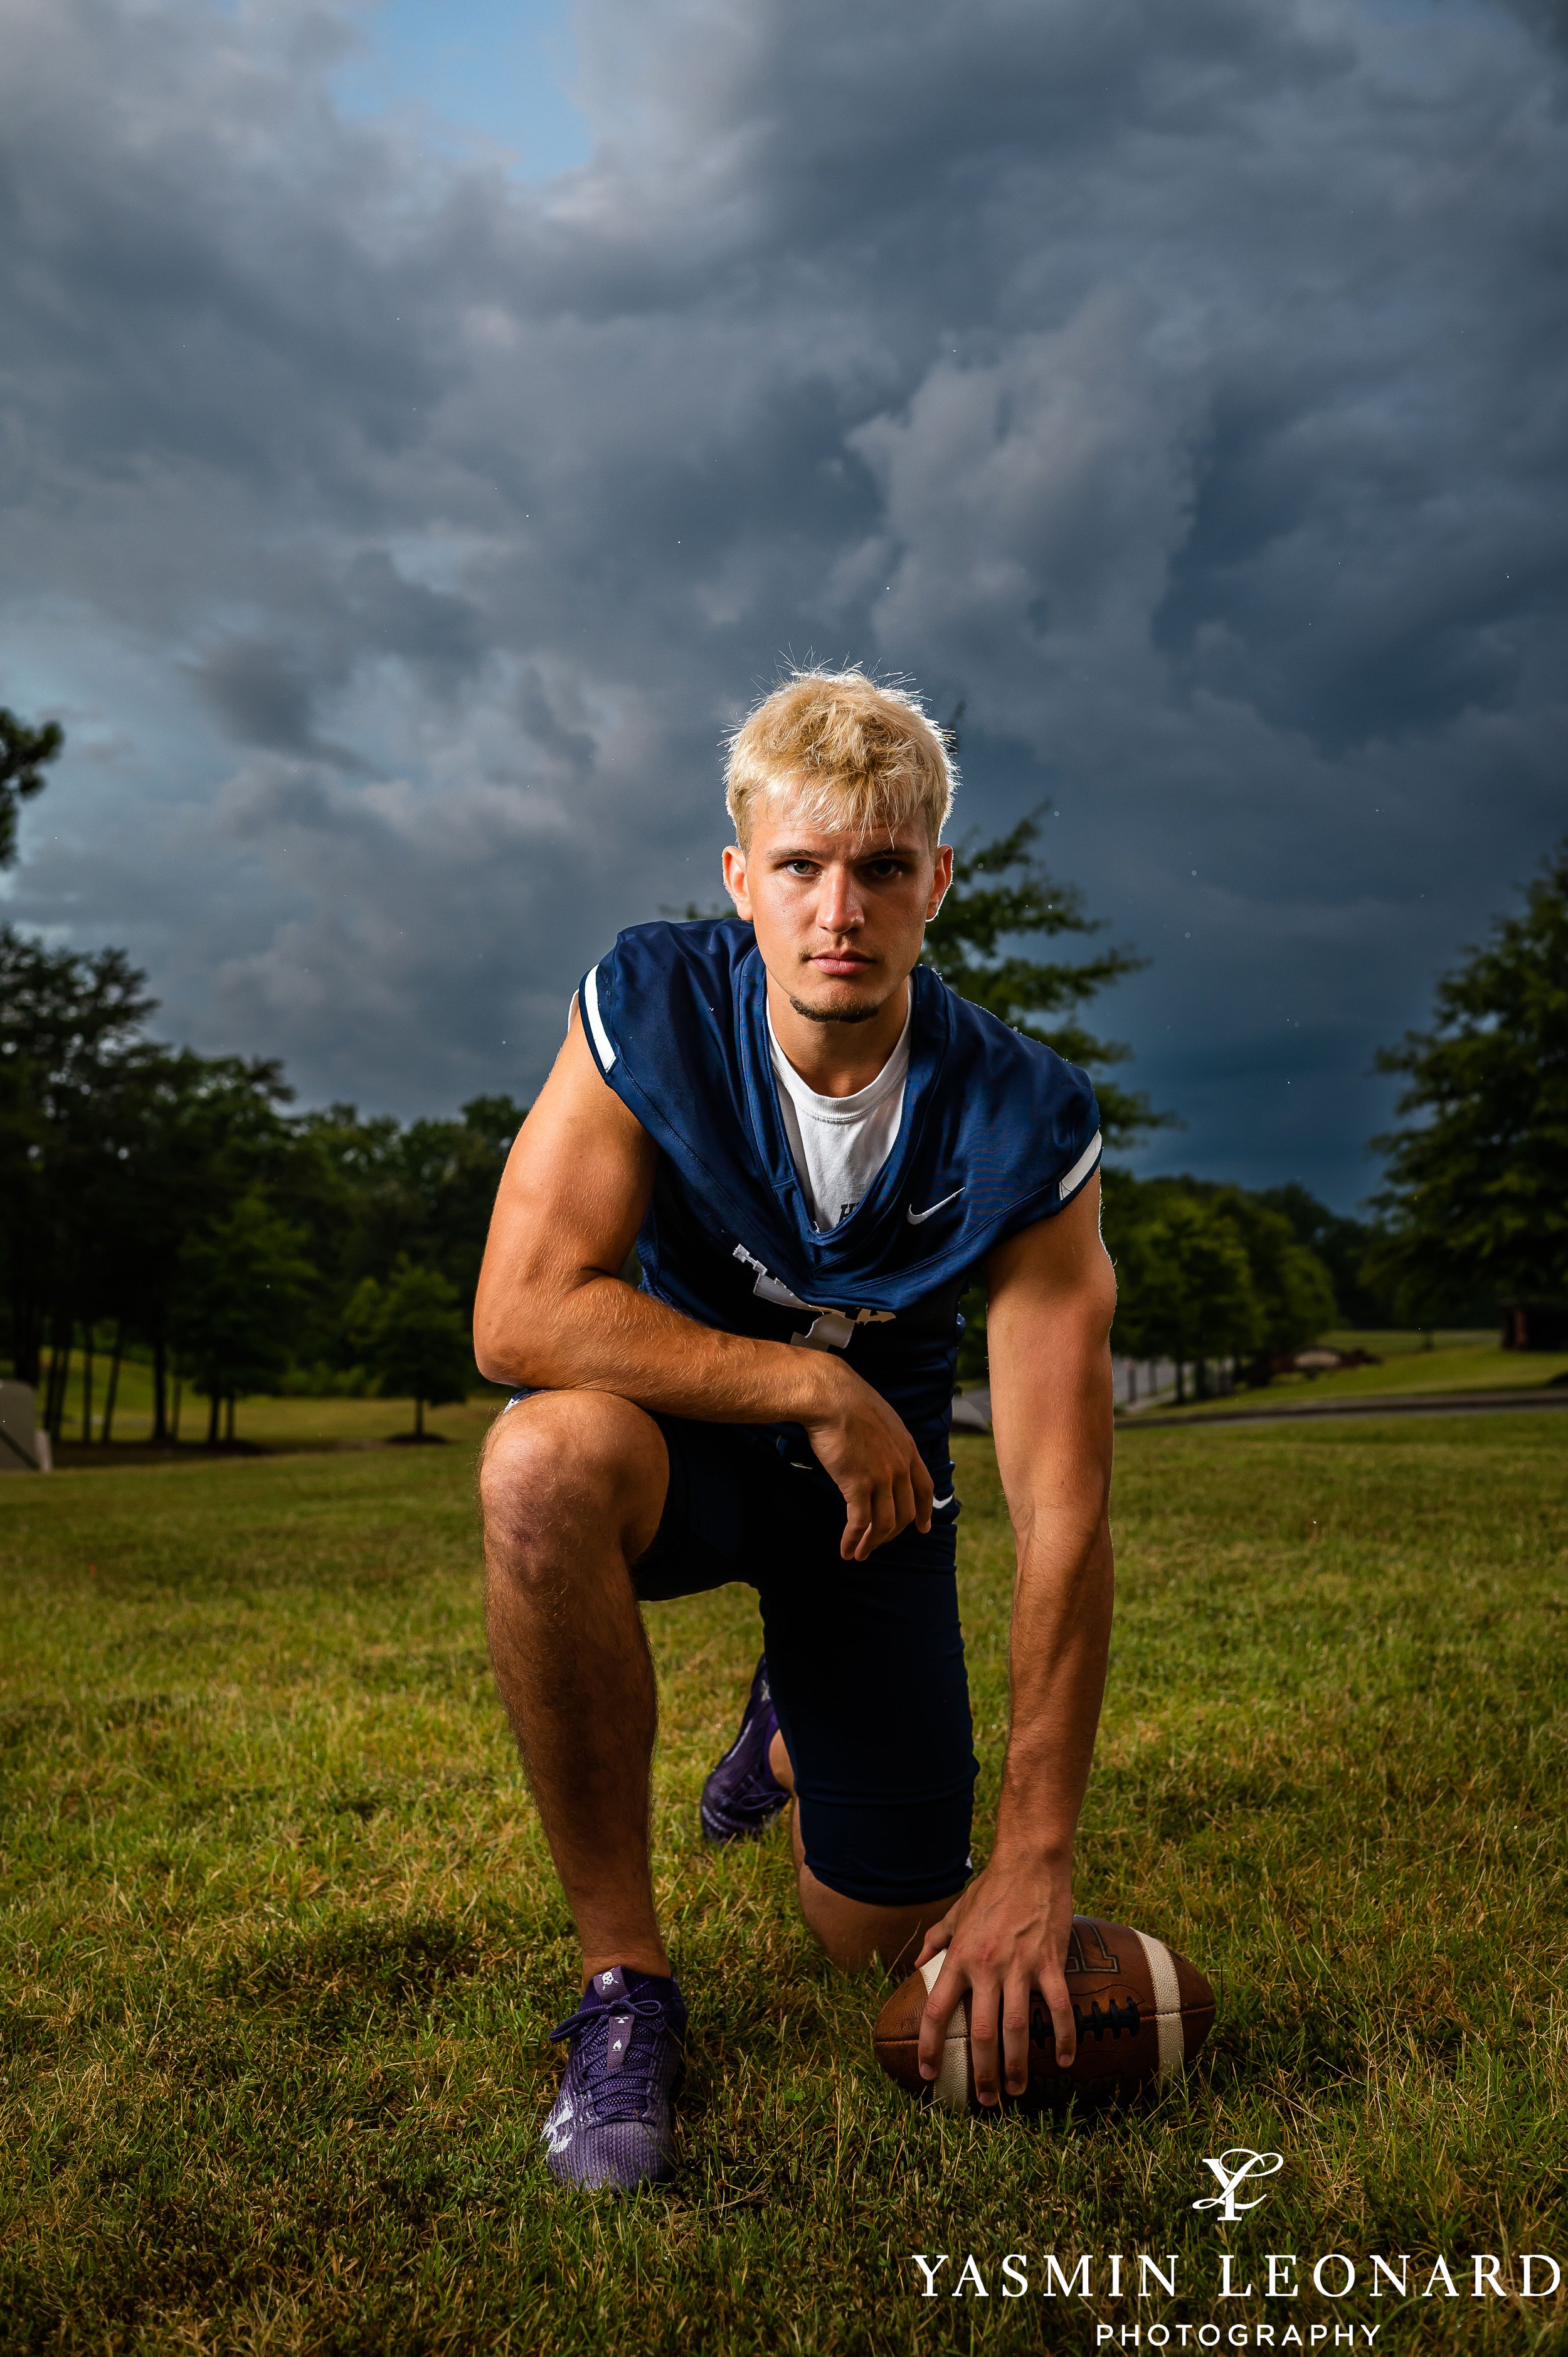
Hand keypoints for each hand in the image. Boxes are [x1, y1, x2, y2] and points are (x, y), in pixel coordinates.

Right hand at [799, 1364, 934, 1561]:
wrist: (830, 1395)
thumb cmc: (847, 1400)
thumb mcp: (881, 1417)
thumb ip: (885, 1438)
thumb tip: (876, 1447)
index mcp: (908, 1448)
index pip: (925, 1487)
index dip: (925, 1511)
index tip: (922, 1527)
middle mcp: (900, 1466)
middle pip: (905, 1512)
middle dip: (892, 1534)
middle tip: (876, 1544)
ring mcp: (881, 1477)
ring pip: (884, 1524)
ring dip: (871, 1543)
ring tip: (859, 1554)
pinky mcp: (858, 1485)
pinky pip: (859, 1523)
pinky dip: (853, 1540)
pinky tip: (845, 1549)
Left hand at [914, 1853, 1076, 2104]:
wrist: (1029, 1862)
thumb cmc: (991, 1888)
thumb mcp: (955, 1914)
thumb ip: (935, 1941)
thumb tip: (916, 1965)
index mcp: (959, 1958)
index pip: (937, 2010)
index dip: (930, 2045)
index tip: (928, 2073)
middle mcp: (986, 1967)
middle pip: (980, 2032)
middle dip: (981, 2072)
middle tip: (985, 2100)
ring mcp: (1020, 1966)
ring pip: (1017, 2027)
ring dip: (1017, 2064)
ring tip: (1018, 2091)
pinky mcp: (1050, 1961)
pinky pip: (1058, 2007)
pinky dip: (1062, 2036)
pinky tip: (1064, 2059)